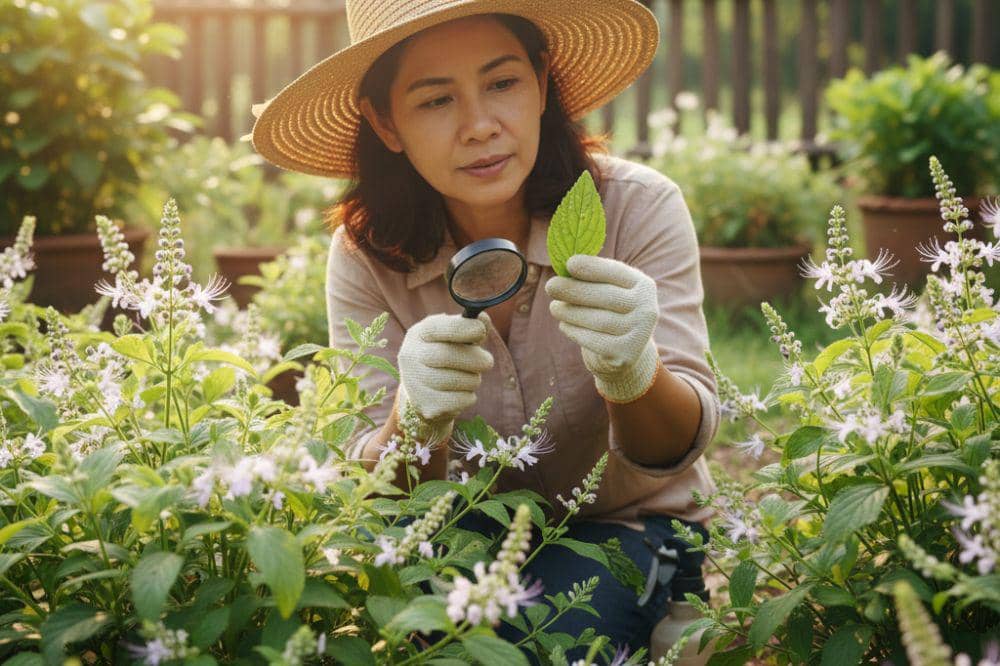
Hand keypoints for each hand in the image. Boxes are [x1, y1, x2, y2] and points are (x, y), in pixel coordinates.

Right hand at [396, 312, 493, 441]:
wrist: (425, 392)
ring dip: (473, 379)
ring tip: (471, 377)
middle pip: (446, 356)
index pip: (437, 328)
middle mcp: (410, 357)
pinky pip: (459, 400)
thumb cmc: (446, 355)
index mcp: (418, 334)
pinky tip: (462, 392)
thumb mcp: (453, 336)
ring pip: (456, 380)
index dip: (462, 328)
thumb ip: (469, 326)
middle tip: (488, 362)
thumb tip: (483, 319)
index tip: (481, 331)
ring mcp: (414, 383)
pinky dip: (468, 396)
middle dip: (475, 358)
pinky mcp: (426, 405)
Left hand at [544, 254, 659, 402]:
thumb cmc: (610, 309)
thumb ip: (592, 277)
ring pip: (598, 320)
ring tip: (554, 307)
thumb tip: (564, 268)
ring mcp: (640, 334)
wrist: (627, 347)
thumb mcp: (608, 289)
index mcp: (644, 285)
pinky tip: (564, 325)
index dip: (593, 268)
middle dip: (575, 290)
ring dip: (571, 312)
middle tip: (550, 286)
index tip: (569, 264)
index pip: (617, 273)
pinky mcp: (626, 354)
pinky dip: (574, 331)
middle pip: (606, 297)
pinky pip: (594, 340)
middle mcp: (647, 308)